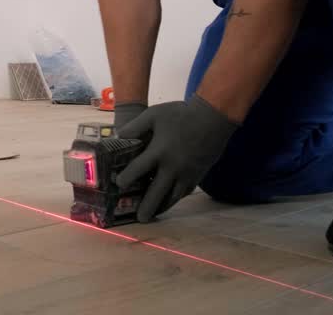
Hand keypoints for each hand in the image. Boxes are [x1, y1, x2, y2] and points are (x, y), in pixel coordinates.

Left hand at [115, 95, 238, 221]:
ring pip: (174, 196)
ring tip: (154, 214)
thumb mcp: (154, 114)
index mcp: (159, 152)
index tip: (119, 184)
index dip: (127, 178)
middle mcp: (173, 167)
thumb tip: (118, 136)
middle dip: (147, 206)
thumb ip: (135, 126)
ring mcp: (187, 173)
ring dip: (162, 207)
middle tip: (140, 219)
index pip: (138, 169)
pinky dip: (176, 198)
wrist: (213, 119)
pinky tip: (170, 201)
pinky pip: (185, 191)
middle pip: (157, 192)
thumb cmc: (181, 114)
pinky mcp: (198, 174)